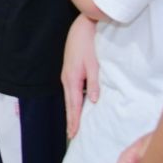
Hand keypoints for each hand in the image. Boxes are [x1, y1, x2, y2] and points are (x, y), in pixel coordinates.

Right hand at [62, 12, 100, 138]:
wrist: (82, 27)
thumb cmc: (89, 44)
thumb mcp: (95, 64)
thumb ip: (95, 83)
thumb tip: (94, 101)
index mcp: (72, 79)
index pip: (74, 105)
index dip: (74, 120)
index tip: (74, 134)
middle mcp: (66, 79)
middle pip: (69, 104)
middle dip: (70, 120)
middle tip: (72, 135)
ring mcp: (67, 75)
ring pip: (69, 98)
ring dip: (72, 111)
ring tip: (74, 125)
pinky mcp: (70, 71)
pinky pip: (71, 91)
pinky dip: (73, 102)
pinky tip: (78, 106)